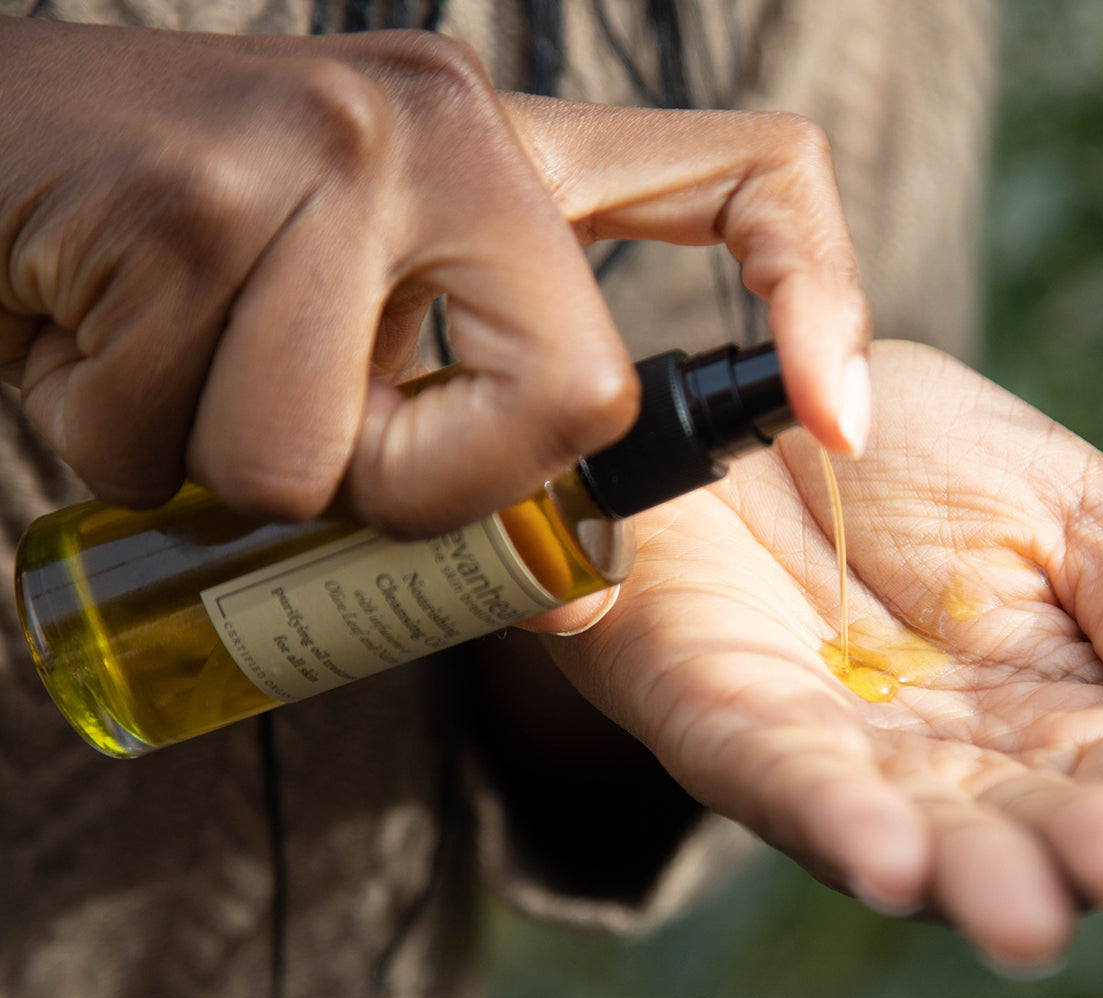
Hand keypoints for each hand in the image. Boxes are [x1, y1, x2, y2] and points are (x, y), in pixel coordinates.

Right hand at [0, 19, 867, 532]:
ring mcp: (331, 145)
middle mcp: (450, 125)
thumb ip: (476, 448)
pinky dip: (122, 442)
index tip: (839, 421)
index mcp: (518, 157)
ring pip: (336, 455)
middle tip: (321, 447)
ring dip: (235, 478)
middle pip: (569, 403)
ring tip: (175, 364)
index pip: (750, 173)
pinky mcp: (200, 194)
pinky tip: (97, 339)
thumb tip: (568, 601)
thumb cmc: (186, 276)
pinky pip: (190, 437)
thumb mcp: (361, 342)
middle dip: (431, 493)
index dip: (817, 288)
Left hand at [536, 341, 1102, 971]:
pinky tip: (889, 860)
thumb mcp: (1076, 511)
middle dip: (1087, 851)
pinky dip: (835, 827)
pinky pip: (788, 790)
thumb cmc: (922, 456)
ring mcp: (849, 759)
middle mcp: (961, 761)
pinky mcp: (738, 733)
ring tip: (1031, 916)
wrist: (766, 392)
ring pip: (923, 841)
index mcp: (1062, 708)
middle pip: (1037, 826)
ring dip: (975, 880)